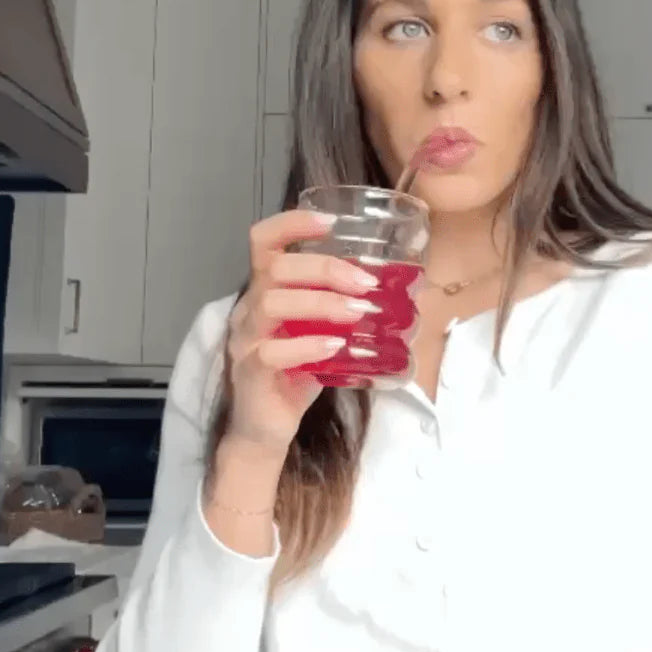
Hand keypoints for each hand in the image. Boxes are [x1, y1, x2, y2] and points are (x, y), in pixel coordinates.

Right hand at [223, 210, 377, 454]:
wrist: (266, 429)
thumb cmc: (296, 374)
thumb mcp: (323, 333)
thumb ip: (346, 310)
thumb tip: (406, 294)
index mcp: (264, 291)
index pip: (263, 242)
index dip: (292, 224)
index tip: (330, 222)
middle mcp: (248, 309)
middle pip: (275, 269)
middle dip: (325, 269)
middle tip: (366, 283)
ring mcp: (245, 340)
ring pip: (271, 304)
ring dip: (321, 303)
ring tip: (357, 313)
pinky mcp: (250, 373)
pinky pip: (271, 352)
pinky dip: (306, 345)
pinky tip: (334, 347)